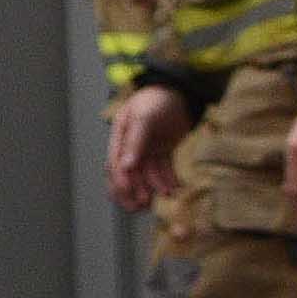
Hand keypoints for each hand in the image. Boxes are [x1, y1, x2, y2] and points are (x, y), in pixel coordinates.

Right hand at [104, 82, 191, 213]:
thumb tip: (126, 165)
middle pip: (128, 174)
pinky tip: (175, 188)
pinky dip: (167, 180)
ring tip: (164, 195)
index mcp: (120, 136)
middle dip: (133, 191)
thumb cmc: (158, 99)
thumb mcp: (144, 117)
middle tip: (141, 206)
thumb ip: (135, 141)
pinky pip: (163, 170)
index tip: (129, 193)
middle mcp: (131, 146)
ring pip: (146, 175)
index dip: (120, 180)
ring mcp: (148, 149)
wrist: (181, 91)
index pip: (115, 164)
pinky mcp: (163, 152)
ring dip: (153, 187)